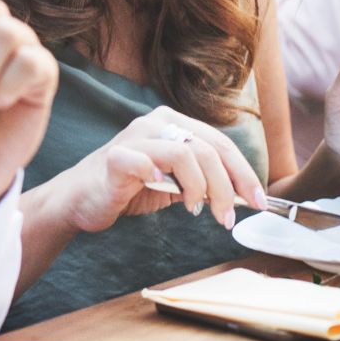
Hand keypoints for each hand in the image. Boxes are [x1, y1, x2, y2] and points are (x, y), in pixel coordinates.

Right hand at [56, 105, 266, 233]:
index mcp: (174, 124)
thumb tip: (244, 195)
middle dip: (228, 186)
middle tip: (229, 217)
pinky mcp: (114, 158)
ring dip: (201, 189)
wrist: (81, 199)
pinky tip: (167, 195)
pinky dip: (160, 178)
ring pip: (185, 154)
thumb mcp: (174, 182)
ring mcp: (134, 138)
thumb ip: (203, 180)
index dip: (244, 172)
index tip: (258, 201)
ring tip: (198, 212)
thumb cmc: (129, 188)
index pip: (220, 143)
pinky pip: (142, 161)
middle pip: (208, 148)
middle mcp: (156, 123)